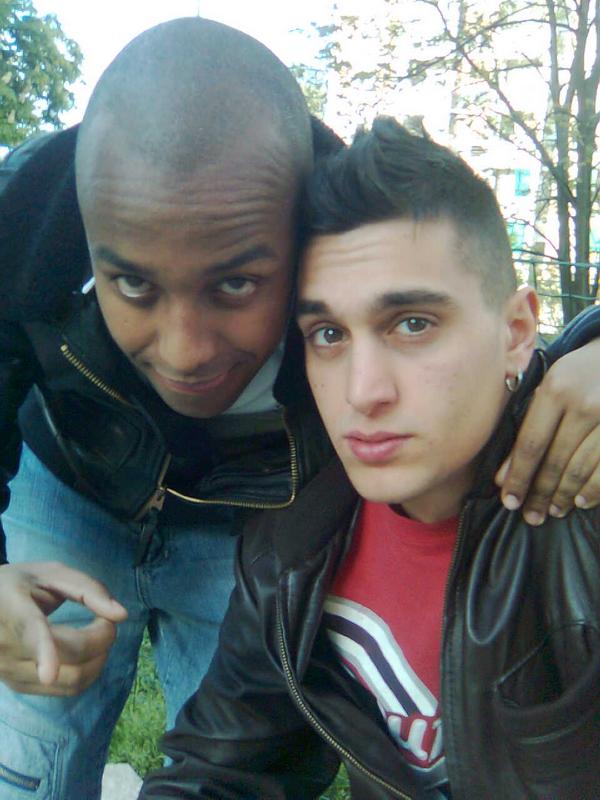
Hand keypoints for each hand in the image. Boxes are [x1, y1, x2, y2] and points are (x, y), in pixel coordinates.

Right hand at [0, 561, 127, 694]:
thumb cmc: (21, 584)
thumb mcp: (52, 573)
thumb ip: (89, 589)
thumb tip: (121, 615)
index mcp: (13, 608)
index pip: (30, 631)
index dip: (43, 651)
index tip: (48, 674)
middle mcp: (6, 645)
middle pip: (70, 657)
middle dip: (103, 640)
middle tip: (106, 620)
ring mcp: (10, 671)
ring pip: (72, 681)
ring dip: (99, 660)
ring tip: (96, 634)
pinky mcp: (18, 686)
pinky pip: (66, 689)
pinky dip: (87, 672)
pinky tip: (85, 652)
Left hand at [496, 338, 599, 524]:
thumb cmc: (577, 374)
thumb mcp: (549, 388)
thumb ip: (526, 427)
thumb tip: (504, 475)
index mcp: (556, 389)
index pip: (531, 444)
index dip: (518, 476)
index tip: (509, 501)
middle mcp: (584, 404)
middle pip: (555, 461)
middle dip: (540, 493)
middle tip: (530, 516)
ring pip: (581, 469)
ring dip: (564, 496)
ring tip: (553, 510)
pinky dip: (593, 490)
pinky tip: (580, 501)